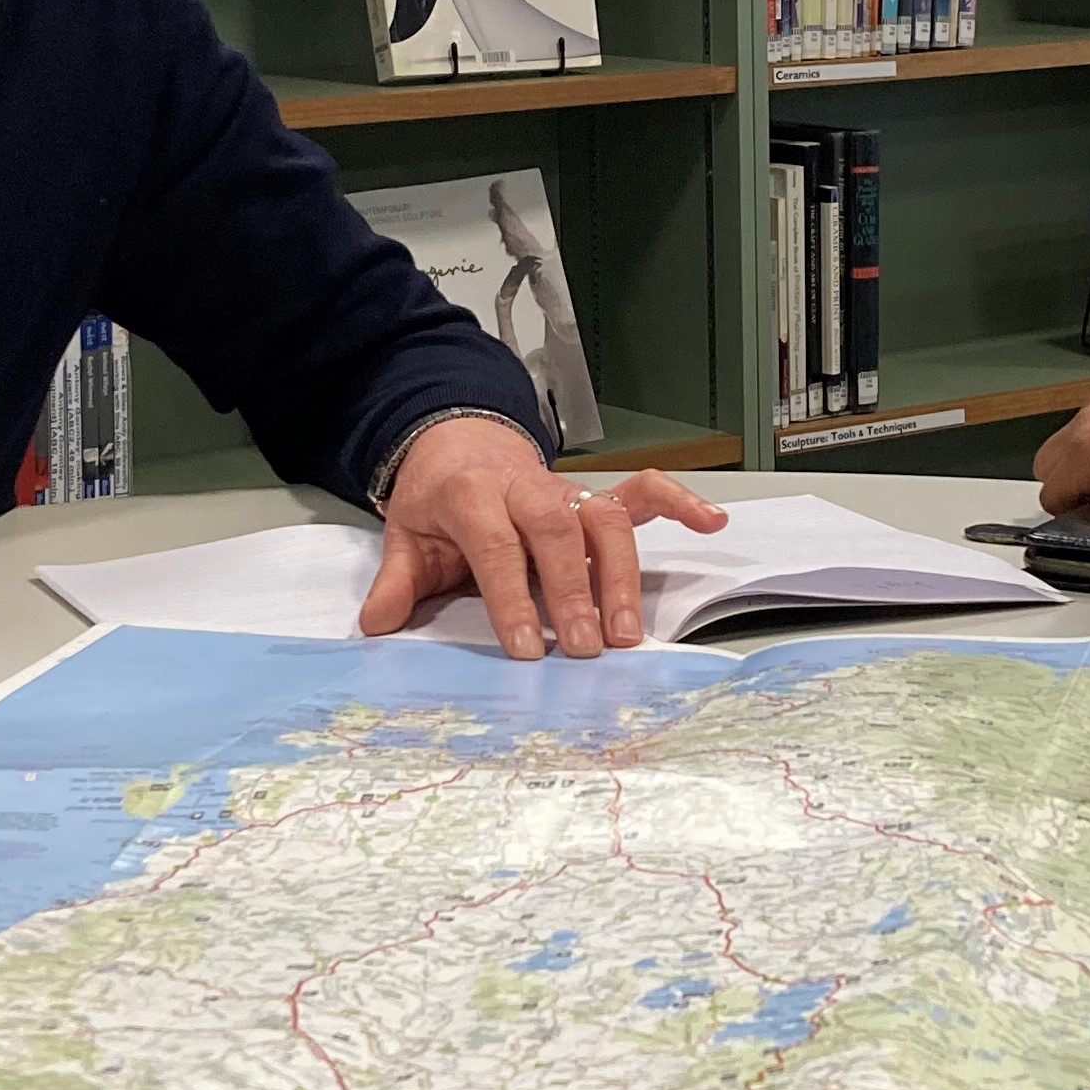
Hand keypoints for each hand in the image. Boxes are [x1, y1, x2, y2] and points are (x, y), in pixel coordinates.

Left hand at [361, 417, 726, 657]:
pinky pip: (643, 491)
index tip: (526, 645)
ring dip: (621, 576)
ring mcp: (568, 490)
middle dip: (574, 590)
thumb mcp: (406, 535)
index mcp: (473, 494)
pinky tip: (711, 523)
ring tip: (628, 633)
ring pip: (605, 521)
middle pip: (557, 531)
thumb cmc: (439, 499)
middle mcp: (528, 487)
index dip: (511, 595)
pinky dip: (679, 503)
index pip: (495, 544)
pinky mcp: (595, 495)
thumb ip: (398, 580)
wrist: (458, 441)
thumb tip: (378, 624)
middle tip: (586, 647)